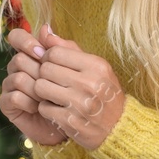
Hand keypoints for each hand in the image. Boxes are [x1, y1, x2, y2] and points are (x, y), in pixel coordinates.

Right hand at [0, 26, 67, 145]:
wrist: (72, 123)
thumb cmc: (74, 92)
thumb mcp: (75, 67)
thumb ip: (63, 48)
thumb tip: (45, 28)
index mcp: (31, 54)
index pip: (17, 37)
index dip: (25, 41)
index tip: (42, 52)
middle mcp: (17, 68)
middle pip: (19, 59)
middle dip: (39, 72)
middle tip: (55, 84)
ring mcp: (10, 85)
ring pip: (17, 77)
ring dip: (37, 89)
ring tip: (51, 98)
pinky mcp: (7, 104)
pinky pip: (14, 96)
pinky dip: (29, 102)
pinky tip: (40, 108)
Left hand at [33, 23, 126, 150]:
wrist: (118, 128)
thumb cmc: (104, 93)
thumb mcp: (95, 68)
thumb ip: (68, 49)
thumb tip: (44, 31)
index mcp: (96, 66)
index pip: (55, 52)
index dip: (48, 58)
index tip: (53, 65)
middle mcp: (89, 83)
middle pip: (45, 69)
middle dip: (44, 74)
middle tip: (52, 81)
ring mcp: (79, 104)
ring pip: (40, 87)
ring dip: (43, 92)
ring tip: (53, 95)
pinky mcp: (70, 121)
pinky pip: (43, 108)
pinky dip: (47, 109)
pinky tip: (57, 110)